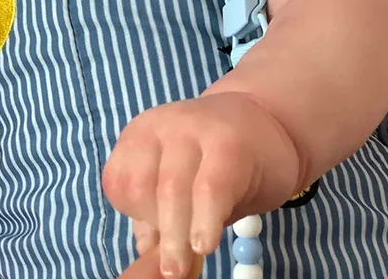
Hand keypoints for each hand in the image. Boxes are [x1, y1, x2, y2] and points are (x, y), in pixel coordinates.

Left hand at [103, 92, 297, 277]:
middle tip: (171, 267)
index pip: (119, 181)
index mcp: (140, 135)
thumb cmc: (215, 162)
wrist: (268, 123)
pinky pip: (209, 188)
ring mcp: (193, 128)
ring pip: (171, 189)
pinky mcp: (229, 142)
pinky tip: (205, 244)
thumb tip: (143, 261)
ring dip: (175, 235)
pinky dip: (204, 222)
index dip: (134, 214)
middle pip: (140, 185)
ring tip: (182, 267)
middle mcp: (161, 125)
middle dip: (156, 229)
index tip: (154, 238)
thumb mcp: (179, 186)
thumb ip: (156, 217)